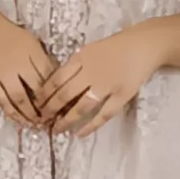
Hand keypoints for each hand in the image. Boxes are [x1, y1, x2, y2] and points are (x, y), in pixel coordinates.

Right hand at [0, 0, 55, 128]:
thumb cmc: (13, 37)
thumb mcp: (33, 43)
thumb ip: (44, 61)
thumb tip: (58, 82)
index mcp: (31, 52)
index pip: (46, 77)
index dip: (54, 94)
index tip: (60, 106)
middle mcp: (16, 63)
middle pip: (33, 90)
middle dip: (42, 108)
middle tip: (49, 120)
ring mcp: (0, 73)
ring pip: (16, 99)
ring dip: (27, 114)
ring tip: (35, 124)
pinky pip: (0, 100)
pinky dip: (10, 112)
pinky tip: (17, 119)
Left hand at [38, 23, 171, 135]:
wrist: (143, 44)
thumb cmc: (115, 46)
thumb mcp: (89, 50)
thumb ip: (75, 66)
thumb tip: (57, 83)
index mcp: (80, 59)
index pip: (56, 79)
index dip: (44, 94)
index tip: (36, 104)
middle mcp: (91, 72)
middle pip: (65, 94)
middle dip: (51, 109)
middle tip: (42, 120)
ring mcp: (107, 85)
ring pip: (81, 107)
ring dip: (67, 120)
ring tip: (57, 129)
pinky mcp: (121, 95)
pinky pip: (104, 114)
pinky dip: (91, 126)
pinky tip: (80, 134)